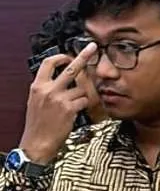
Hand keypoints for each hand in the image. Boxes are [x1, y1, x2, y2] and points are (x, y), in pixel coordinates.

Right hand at [18, 44, 96, 164]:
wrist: (37, 143)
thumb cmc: (38, 124)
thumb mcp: (36, 101)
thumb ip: (46, 88)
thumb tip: (60, 78)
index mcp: (37, 86)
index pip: (48, 63)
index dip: (61, 57)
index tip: (69, 55)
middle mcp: (47, 90)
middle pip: (70, 68)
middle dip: (83, 56)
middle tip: (92, 47)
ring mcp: (59, 98)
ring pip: (82, 88)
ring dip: (82, 95)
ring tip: (73, 106)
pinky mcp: (69, 108)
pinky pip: (85, 100)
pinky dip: (84, 105)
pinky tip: (76, 112)